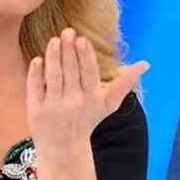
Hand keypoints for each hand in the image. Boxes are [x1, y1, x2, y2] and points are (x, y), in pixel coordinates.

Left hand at [25, 27, 148, 159]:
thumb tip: (145, 64)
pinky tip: (37, 59)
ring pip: (53, 76)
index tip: (82, 40)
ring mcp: (53, 106)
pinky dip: (35, 73)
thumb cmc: (88, 119)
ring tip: (54, 40)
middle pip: (70, 71)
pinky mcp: (36, 110)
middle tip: (67, 31)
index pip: (89, 74)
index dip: (85, 57)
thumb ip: (124, 83)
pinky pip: (35, 88)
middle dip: (68, 50)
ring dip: (53, 57)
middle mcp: (73, 102)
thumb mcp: (108, 103)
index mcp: (92, 98)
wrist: (64, 148)